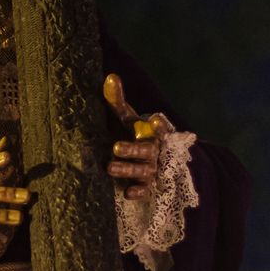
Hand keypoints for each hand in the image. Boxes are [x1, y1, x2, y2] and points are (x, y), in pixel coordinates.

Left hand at [104, 74, 168, 196]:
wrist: (154, 163)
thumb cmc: (136, 135)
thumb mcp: (128, 119)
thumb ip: (117, 101)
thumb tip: (110, 77)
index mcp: (153, 133)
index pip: (160, 128)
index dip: (158, 125)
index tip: (152, 119)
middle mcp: (155, 152)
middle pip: (146, 151)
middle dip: (133, 149)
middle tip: (116, 147)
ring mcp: (152, 170)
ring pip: (142, 171)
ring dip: (127, 169)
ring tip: (110, 167)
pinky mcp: (147, 187)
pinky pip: (144, 191)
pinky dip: (138, 192)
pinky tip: (127, 193)